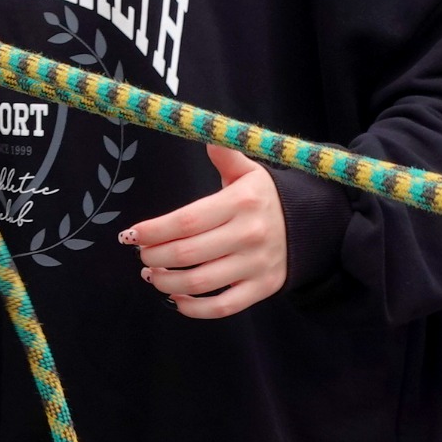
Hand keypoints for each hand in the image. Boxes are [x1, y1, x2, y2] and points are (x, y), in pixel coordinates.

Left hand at [120, 145, 286, 318]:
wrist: (311, 224)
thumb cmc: (265, 196)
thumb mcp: (248, 171)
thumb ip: (225, 154)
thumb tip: (208, 133)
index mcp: (241, 202)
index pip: (187, 220)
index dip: (154, 230)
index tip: (130, 234)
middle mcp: (250, 234)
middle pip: (189, 252)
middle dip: (154, 256)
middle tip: (140, 254)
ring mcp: (257, 264)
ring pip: (201, 281)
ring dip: (167, 282)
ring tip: (151, 275)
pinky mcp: (263, 288)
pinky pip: (223, 306)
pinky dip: (194, 308)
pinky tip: (175, 297)